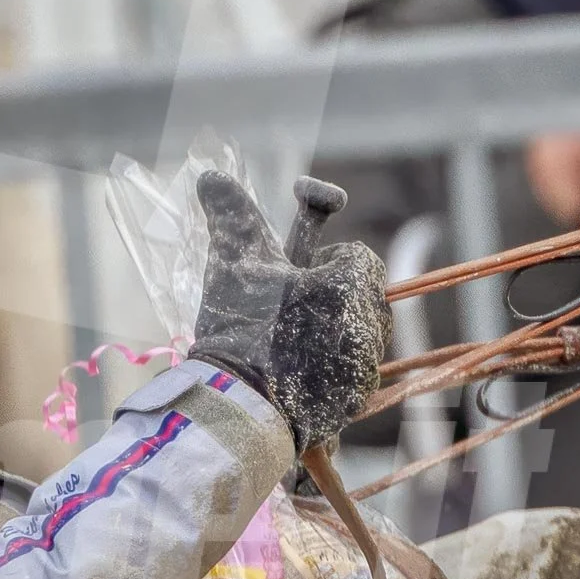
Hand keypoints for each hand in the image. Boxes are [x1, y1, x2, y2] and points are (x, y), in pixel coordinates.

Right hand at [190, 171, 389, 452]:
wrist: (237, 402)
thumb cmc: (239, 324)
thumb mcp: (233, 260)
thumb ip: (230, 214)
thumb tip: (210, 176)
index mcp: (349, 282)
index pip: (357, 257)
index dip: (323, 261)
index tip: (292, 274)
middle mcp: (368, 323)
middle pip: (360, 296)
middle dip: (329, 297)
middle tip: (283, 309)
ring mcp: (363, 366)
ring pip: (356, 335)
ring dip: (329, 332)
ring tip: (284, 343)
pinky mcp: (354, 400)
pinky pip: (348, 373)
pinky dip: (326, 369)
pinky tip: (292, 374)